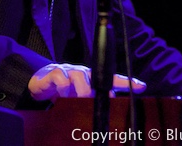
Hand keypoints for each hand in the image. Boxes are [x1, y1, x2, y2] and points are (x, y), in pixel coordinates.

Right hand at [28, 63, 146, 101]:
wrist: (39, 84)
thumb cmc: (62, 92)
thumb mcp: (78, 98)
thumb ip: (91, 102)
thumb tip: (106, 111)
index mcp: (92, 79)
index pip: (112, 79)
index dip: (127, 82)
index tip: (142, 86)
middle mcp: (83, 72)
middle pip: (95, 80)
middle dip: (94, 93)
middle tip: (92, 103)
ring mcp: (69, 70)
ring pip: (80, 79)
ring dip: (79, 93)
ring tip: (74, 100)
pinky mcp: (55, 72)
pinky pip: (62, 80)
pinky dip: (63, 90)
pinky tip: (59, 96)